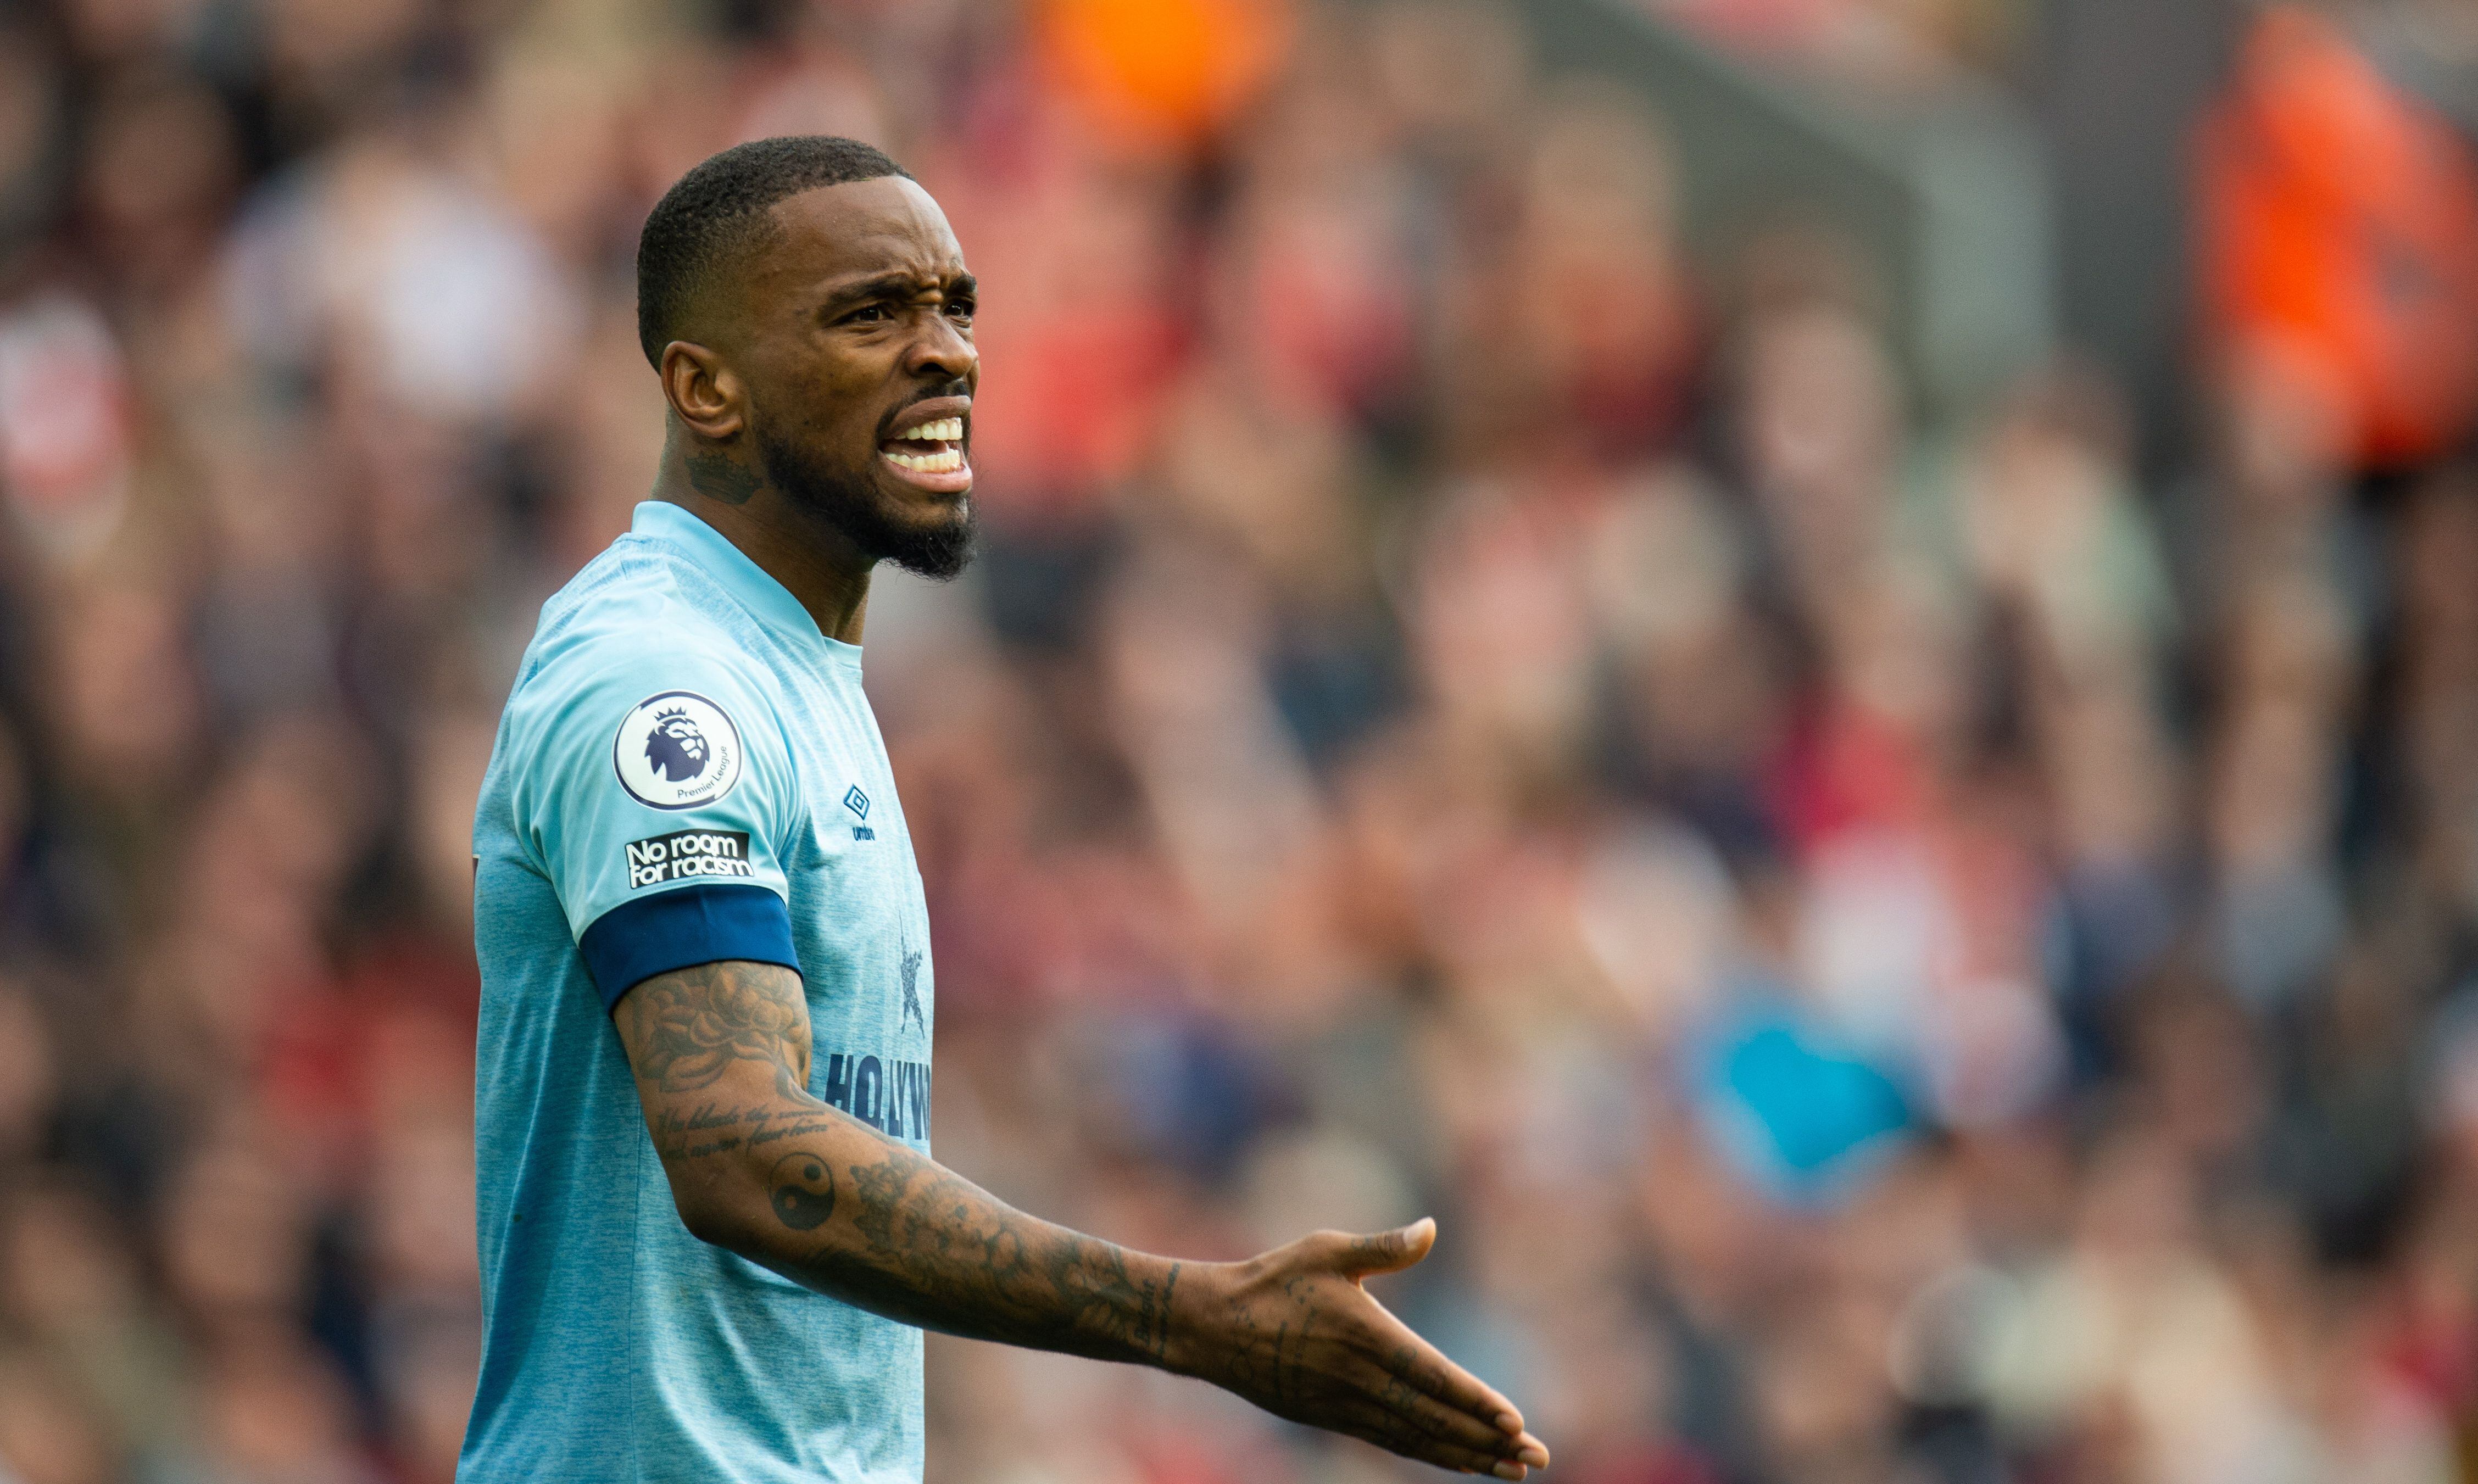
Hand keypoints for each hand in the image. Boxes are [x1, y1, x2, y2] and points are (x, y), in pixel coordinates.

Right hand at [1175, 1218, 1550, 1478]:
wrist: (1213, 1328)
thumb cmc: (1273, 1281)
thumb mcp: (1327, 1251)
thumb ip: (1384, 1248)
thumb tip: (1431, 1229)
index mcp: (1367, 1336)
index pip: (1434, 1377)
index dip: (1476, 1402)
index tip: (1516, 1422)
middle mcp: (1361, 1380)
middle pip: (1436, 1419)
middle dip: (1490, 1442)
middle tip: (1538, 1459)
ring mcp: (1346, 1406)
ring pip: (1418, 1439)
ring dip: (1468, 1457)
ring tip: (1512, 1472)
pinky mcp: (1333, 1418)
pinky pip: (1392, 1442)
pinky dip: (1431, 1454)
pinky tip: (1460, 1462)